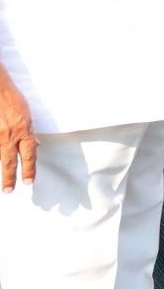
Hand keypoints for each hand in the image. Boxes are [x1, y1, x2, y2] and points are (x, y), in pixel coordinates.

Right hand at [0, 73, 36, 192]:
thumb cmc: (11, 99)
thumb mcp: (27, 115)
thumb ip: (29, 132)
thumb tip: (35, 144)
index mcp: (23, 130)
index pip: (29, 154)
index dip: (29, 169)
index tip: (29, 181)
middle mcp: (9, 135)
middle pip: (9, 161)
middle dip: (10, 177)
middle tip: (9, 190)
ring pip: (0, 156)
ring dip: (2, 170)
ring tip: (3, 183)